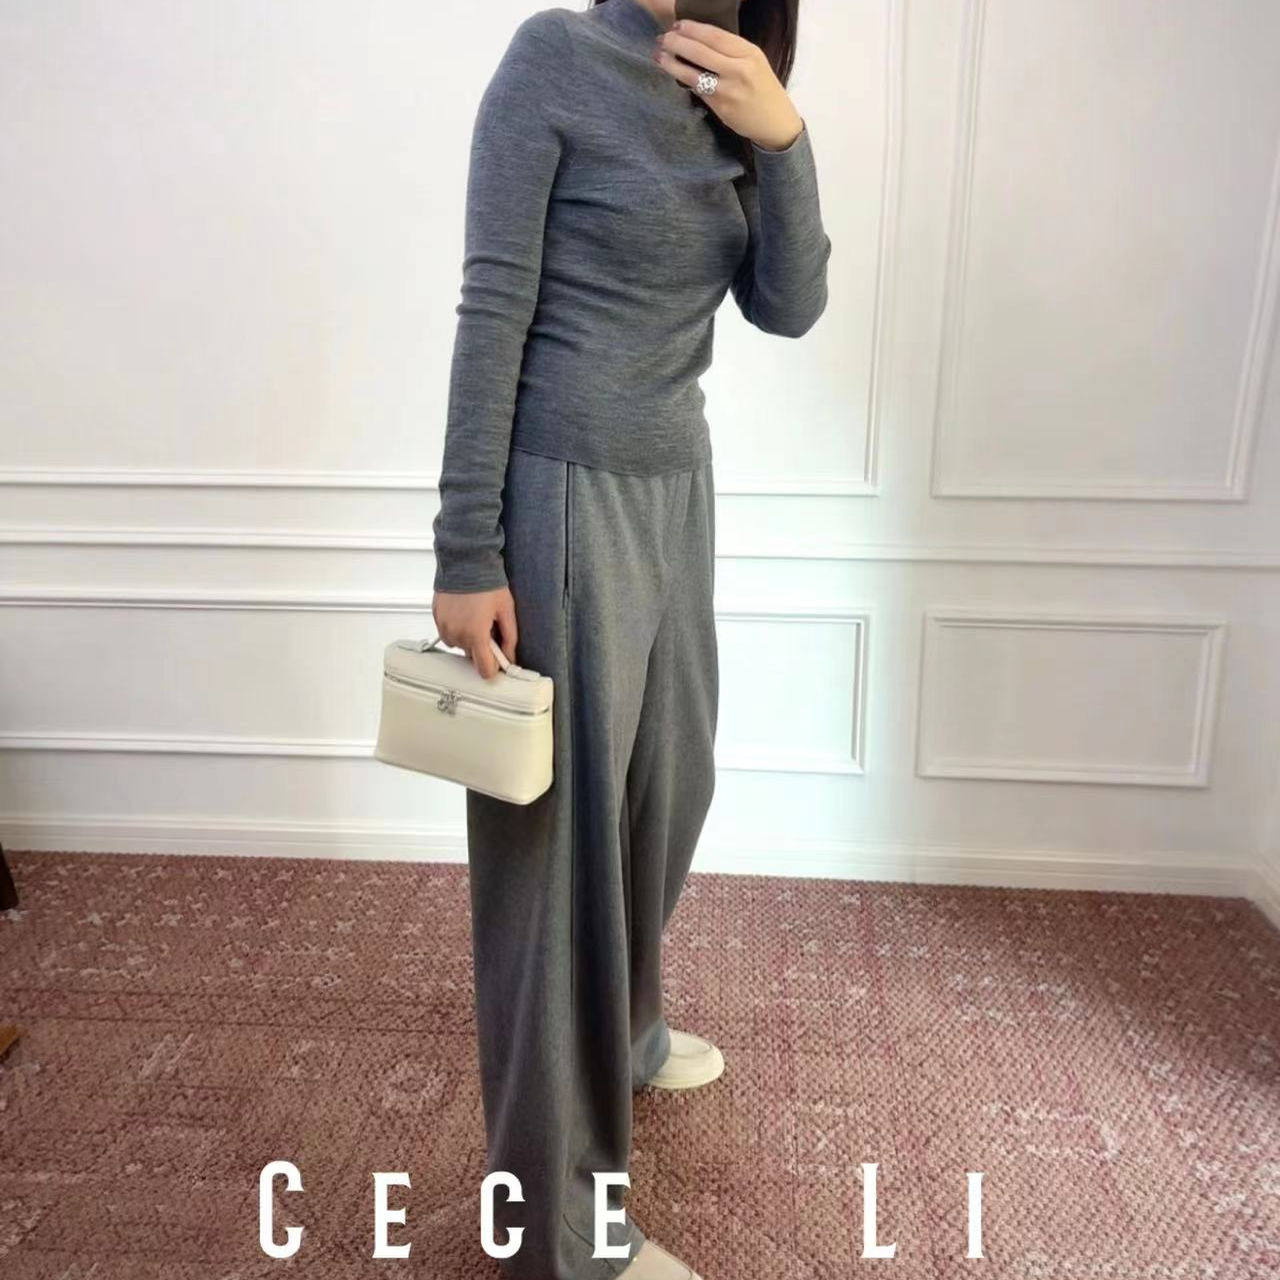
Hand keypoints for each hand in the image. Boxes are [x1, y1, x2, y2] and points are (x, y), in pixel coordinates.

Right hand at [432, 586, 517, 678]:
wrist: (466, 562)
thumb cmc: (487, 583)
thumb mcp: (506, 611)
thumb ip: (509, 638)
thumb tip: (510, 656)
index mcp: (476, 635)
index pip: (484, 669)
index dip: (494, 667)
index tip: (499, 660)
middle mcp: (457, 634)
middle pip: (472, 656)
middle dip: (482, 647)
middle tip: (490, 627)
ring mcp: (444, 627)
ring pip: (460, 645)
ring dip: (469, 638)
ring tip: (476, 617)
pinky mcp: (437, 618)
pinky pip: (448, 634)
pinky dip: (457, 629)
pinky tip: (465, 614)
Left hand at [653, 18, 803, 151]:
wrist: (776, 122)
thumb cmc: (763, 89)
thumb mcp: (754, 62)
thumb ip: (731, 52)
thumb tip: (699, 41)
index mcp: (749, 53)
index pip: (715, 35)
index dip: (693, 29)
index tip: (678, 25)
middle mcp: (740, 70)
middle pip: (701, 51)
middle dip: (678, 42)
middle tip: (662, 38)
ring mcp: (729, 90)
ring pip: (694, 73)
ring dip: (673, 63)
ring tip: (659, 55)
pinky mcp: (721, 107)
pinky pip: (697, 90)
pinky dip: (683, 80)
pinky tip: (673, 73)